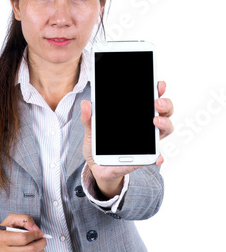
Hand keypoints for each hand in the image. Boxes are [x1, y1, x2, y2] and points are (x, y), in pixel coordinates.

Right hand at [0, 213, 46, 251]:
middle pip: (30, 250)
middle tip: (43, 239)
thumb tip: (36, 229)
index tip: (40, 232)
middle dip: (41, 243)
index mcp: (2, 238)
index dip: (35, 235)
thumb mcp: (12, 219)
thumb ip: (25, 220)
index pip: (23, 238)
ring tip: (40, 246)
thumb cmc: (5, 230)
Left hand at [80, 81, 173, 197]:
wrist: (97, 167)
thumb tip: (86, 104)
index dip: (157, 90)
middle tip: (156, 103)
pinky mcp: (144, 157)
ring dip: (164, 124)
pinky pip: (156, 157)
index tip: (158, 84)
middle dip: (164, 104)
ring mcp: (147, 141)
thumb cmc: (99, 145)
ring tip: (156, 122)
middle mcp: (145, 126)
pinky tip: (157, 156)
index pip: (149, 98)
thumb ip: (89, 118)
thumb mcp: (92, 130)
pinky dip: (159, 156)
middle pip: (163, 111)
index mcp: (134, 115)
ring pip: (165, 129)